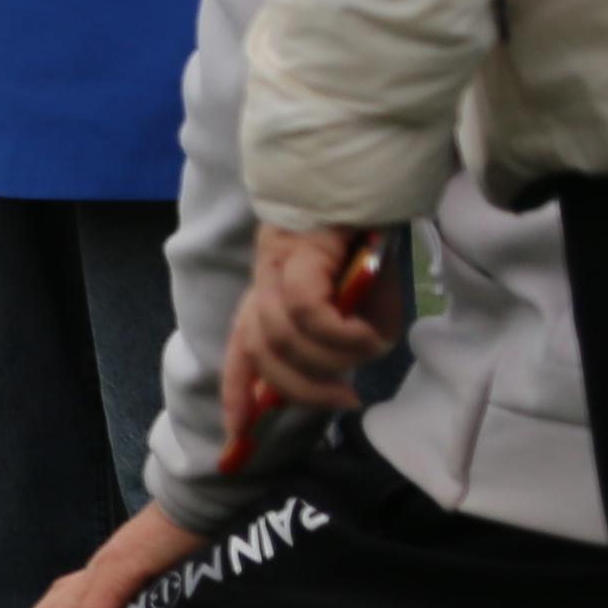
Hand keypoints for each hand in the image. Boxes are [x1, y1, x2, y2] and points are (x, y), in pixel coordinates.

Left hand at [225, 223, 399, 430]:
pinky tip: (362, 335)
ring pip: (282, 336)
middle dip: (298, 390)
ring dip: (328, 360)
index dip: (235, 395)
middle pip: (258, 352)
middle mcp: (264, 280)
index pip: (238, 350)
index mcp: (269, 294)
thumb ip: (349, 330)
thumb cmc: (369, 237)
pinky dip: (335, 333)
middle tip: (344, 399)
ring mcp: (278, 263)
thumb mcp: (362, 297)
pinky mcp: (301, 250)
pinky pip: (305, 309)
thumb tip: (354, 360)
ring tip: (367, 354)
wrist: (372, 171)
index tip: (237, 437)